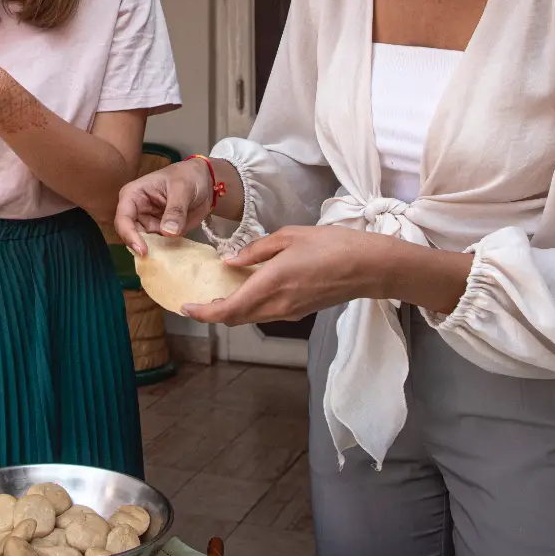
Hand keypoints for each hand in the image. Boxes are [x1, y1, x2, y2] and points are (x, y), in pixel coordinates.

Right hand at [115, 160, 214, 253]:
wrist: (204, 182)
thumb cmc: (187, 177)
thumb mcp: (182, 189)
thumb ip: (175, 210)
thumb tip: (168, 232)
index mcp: (133, 195)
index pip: (123, 218)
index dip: (129, 235)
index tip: (143, 250)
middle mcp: (136, 211)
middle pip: (130, 235)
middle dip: (140, 248)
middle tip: (154, 261)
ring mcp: (148, 223)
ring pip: (143, 243)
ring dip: (153, 253)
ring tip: (164, 262)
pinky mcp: (160, 232)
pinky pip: (158, 246)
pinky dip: (164, 254)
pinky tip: (172, 259)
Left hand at [182, 226, 401, 326]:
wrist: (368, 267)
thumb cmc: (331, 245)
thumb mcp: (288, 237)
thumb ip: (255, 251)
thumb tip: (229, 262)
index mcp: (270, 284)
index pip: (228, 310)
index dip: (203, 313)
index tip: (186, 307)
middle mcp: (277, 305)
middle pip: (236, 318)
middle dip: (213, 313)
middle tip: (197, 300)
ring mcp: (290, 312)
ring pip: (251, 317)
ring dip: (231, 310)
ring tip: (218, 292)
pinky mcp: (300, 311)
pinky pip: (266, 313)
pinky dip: (250, 306)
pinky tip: (247, 289)